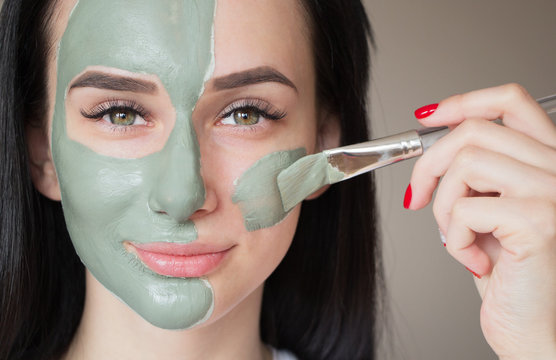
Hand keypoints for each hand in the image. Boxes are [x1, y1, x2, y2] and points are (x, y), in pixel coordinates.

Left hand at [407, 84, 555, 358]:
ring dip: (443, 207)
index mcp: (548, 163)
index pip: (511, 102)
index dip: (464, 101)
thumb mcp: (490, 212)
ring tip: (457, 238)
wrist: (535, 330)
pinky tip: (475, 260)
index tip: (428, 116)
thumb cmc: (512, 277)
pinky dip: (452, 238)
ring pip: (465, 163)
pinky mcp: (540, 222)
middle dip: (429, 165)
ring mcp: (554, 193)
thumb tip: (434, 144)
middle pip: (475, 130)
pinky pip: (465, 207)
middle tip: (418, 198)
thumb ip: (477, 175)